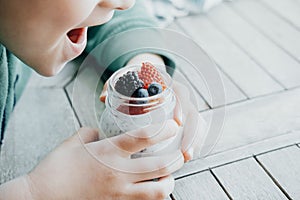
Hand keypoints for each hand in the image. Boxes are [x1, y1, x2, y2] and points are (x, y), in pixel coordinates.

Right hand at [21, 122, 182, 199]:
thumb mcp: (73, 143)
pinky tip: (152, 192)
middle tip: (180, 153)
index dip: (162, 130)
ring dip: (169, 183)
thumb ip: (90, 134)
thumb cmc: (54, 170)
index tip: (172, 125)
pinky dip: (153, 198)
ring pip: (157, 192)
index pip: (143, 137)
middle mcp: (118, 173)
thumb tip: (99, 132)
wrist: (39, 199)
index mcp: (108, 152)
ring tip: (169, 177)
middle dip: (176, 158)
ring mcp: (119, 194)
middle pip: (160, 166)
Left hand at [100, 79, 206, 162]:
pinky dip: (193, 140)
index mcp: (168, 83)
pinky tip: (188, 154)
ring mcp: (184, 106)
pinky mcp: (185, 116)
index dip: (181, 108)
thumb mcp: (125, 78)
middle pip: (192, 112)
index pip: (180, 93)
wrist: (147, 76)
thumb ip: (113, 85)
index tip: (178, 123)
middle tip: (185, 152)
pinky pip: (194, 128)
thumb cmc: (136, 79)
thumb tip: (103, 98)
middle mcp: (180, 95)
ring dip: (194, 140)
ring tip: (187, 157)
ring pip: (196, 122)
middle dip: (191, 133)